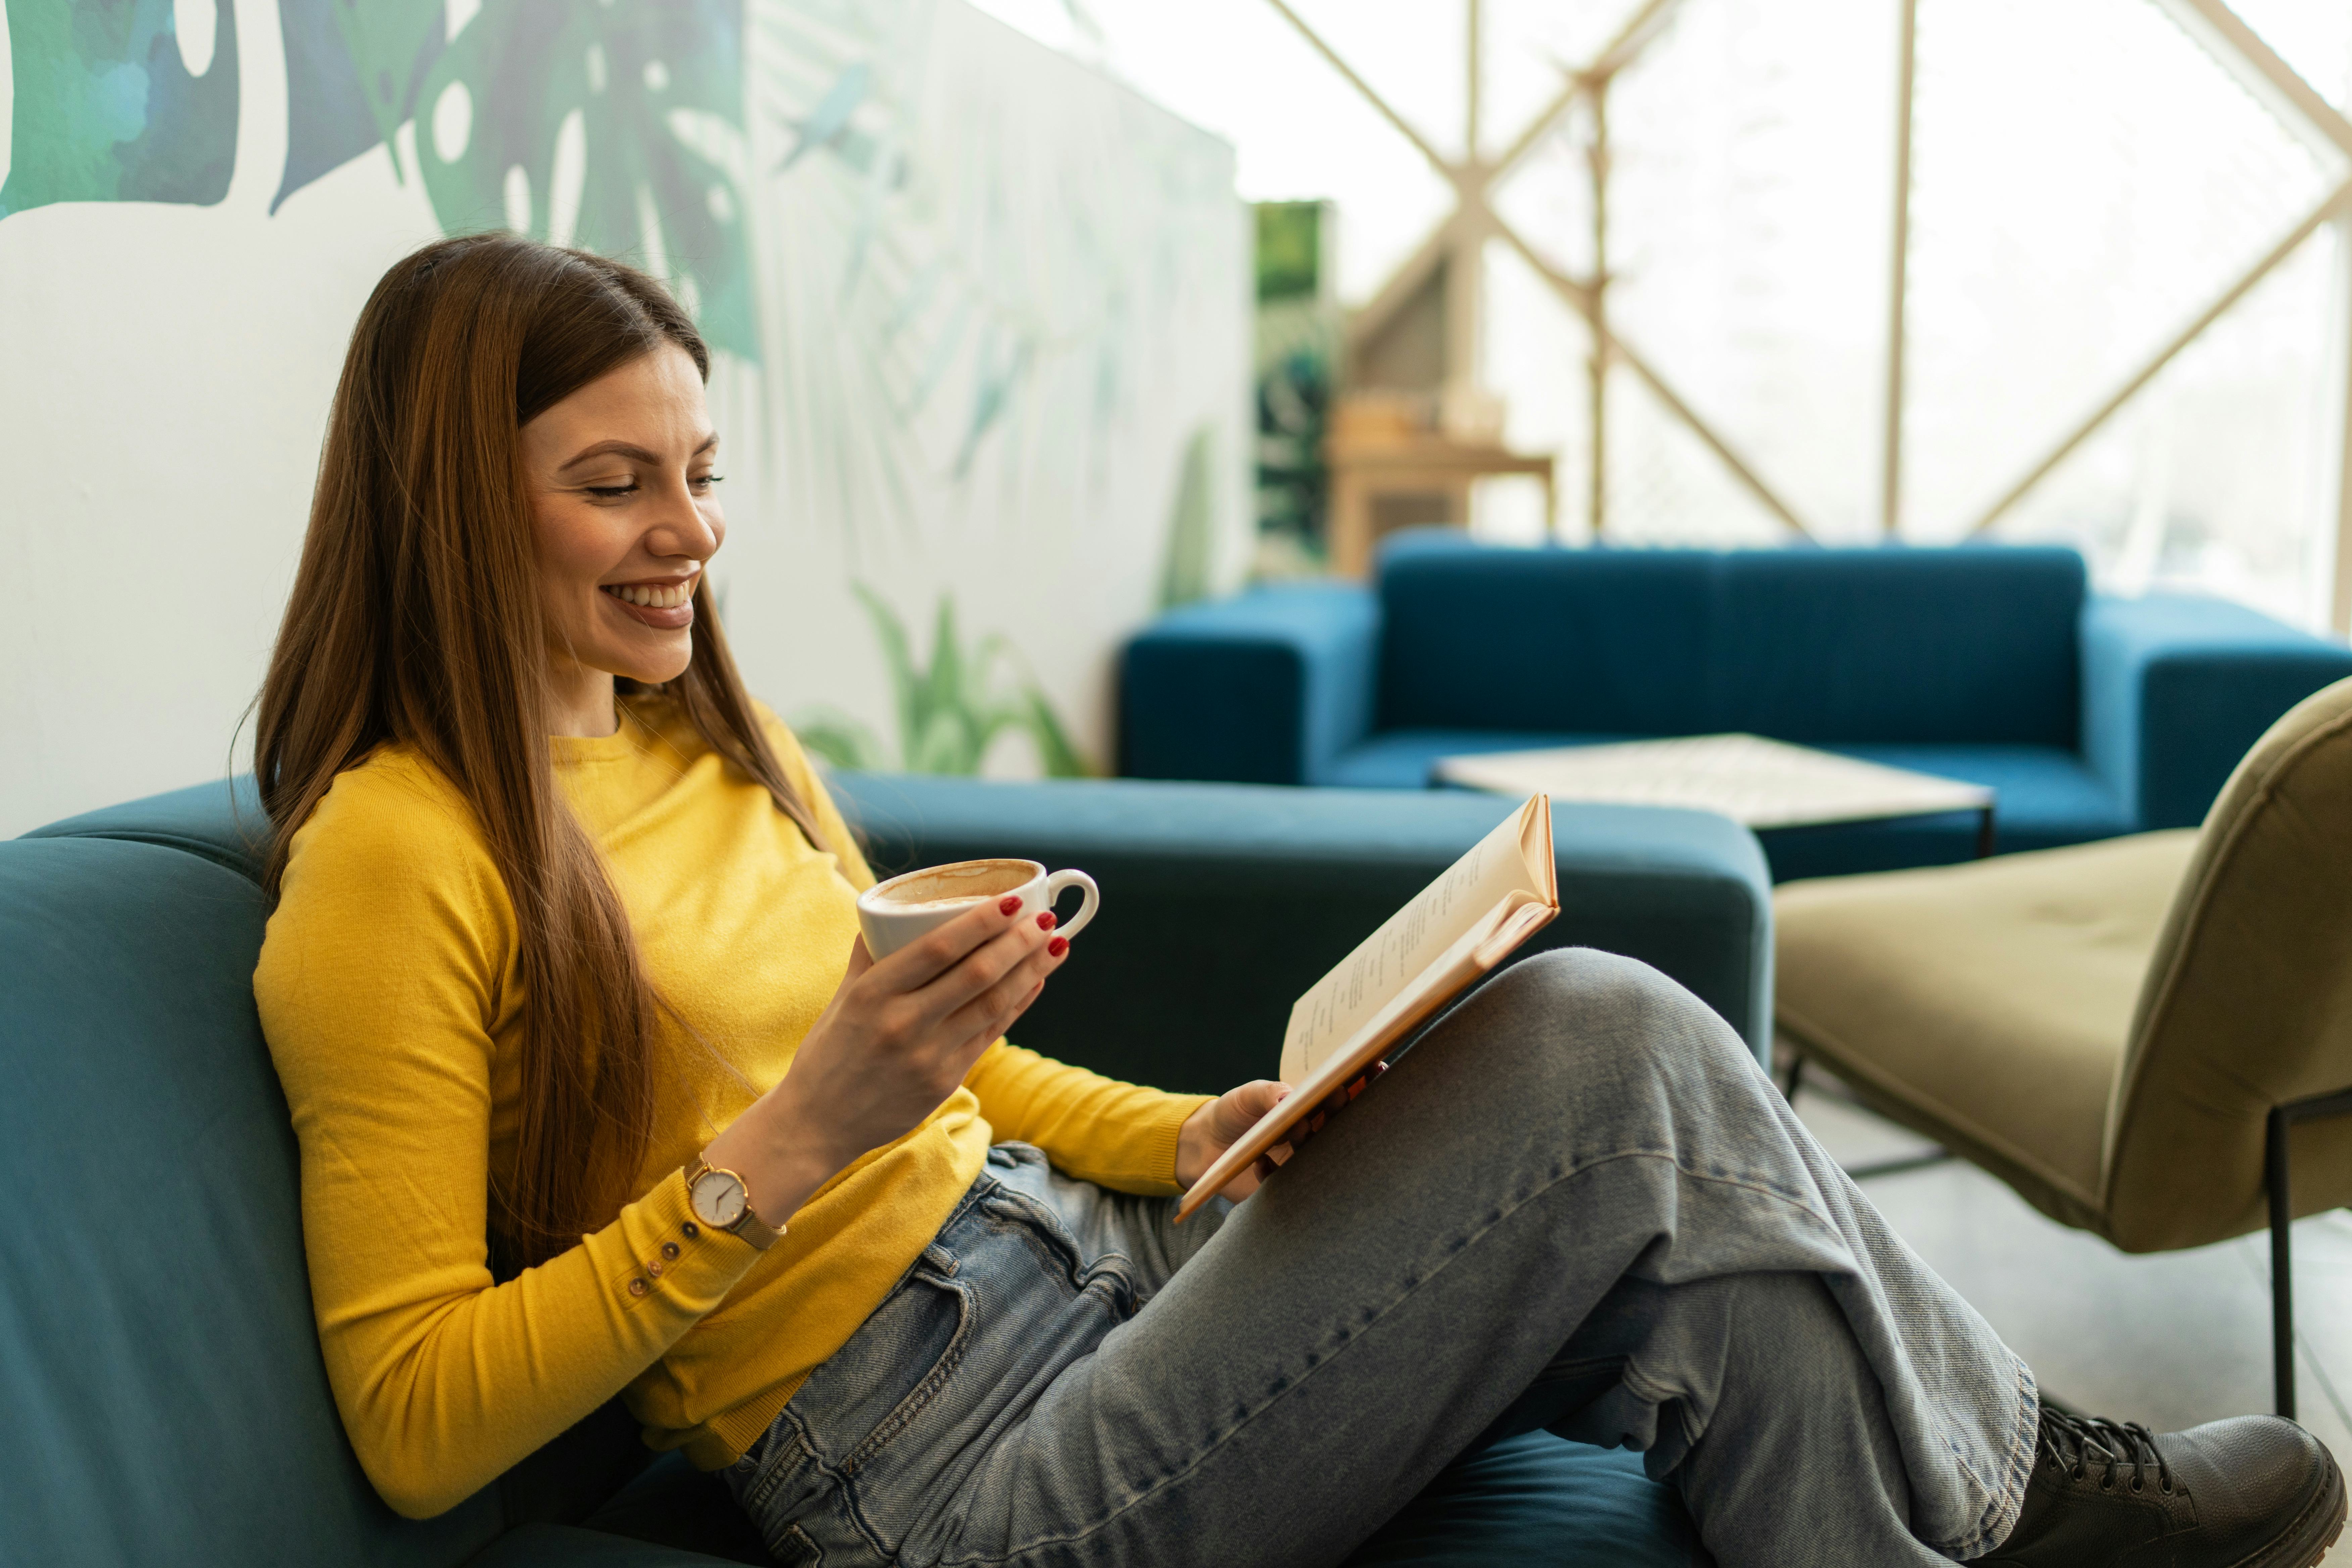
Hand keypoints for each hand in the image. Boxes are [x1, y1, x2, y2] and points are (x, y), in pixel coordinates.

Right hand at [704, 896, 1069, 1224]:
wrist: (818, 1124)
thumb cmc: (828, 1054)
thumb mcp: (841, 999)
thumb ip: (868, 956)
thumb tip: (887, 913)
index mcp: (872, 994)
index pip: (937, 947)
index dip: (981, 922)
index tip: (1013, 900)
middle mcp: (902, 1023)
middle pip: (976, 974)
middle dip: (1018, 943)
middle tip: (1047, 919)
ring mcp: (927, 1056)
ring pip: (992, 1005)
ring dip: (1029, 972)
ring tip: (1055, 947)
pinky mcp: (944, 1082)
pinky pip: (990, 1035)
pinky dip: (1016, 1006)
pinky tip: (1034, 984)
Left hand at [1174, 1063, 1385, 1203]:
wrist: (1203, 1147)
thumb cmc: (1233, 1113)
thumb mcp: (1248, 1096)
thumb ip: (1267, 1094)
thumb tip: (1289, 1097)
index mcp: (1311, 1108)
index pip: (1345, 1094)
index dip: (1363, 1081)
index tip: (1374, 1065)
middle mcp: (1313, 1135)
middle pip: (1341, 1123)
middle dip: (1345, 1107)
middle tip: (1339, 1094)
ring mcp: (1301, 1162)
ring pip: (1321, 1154)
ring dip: (1311, 1139)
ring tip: (1297, 1127)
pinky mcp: (1283, 1186)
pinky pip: (1287, 1182)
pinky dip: (1273, 1171)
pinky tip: (1260, 1162)